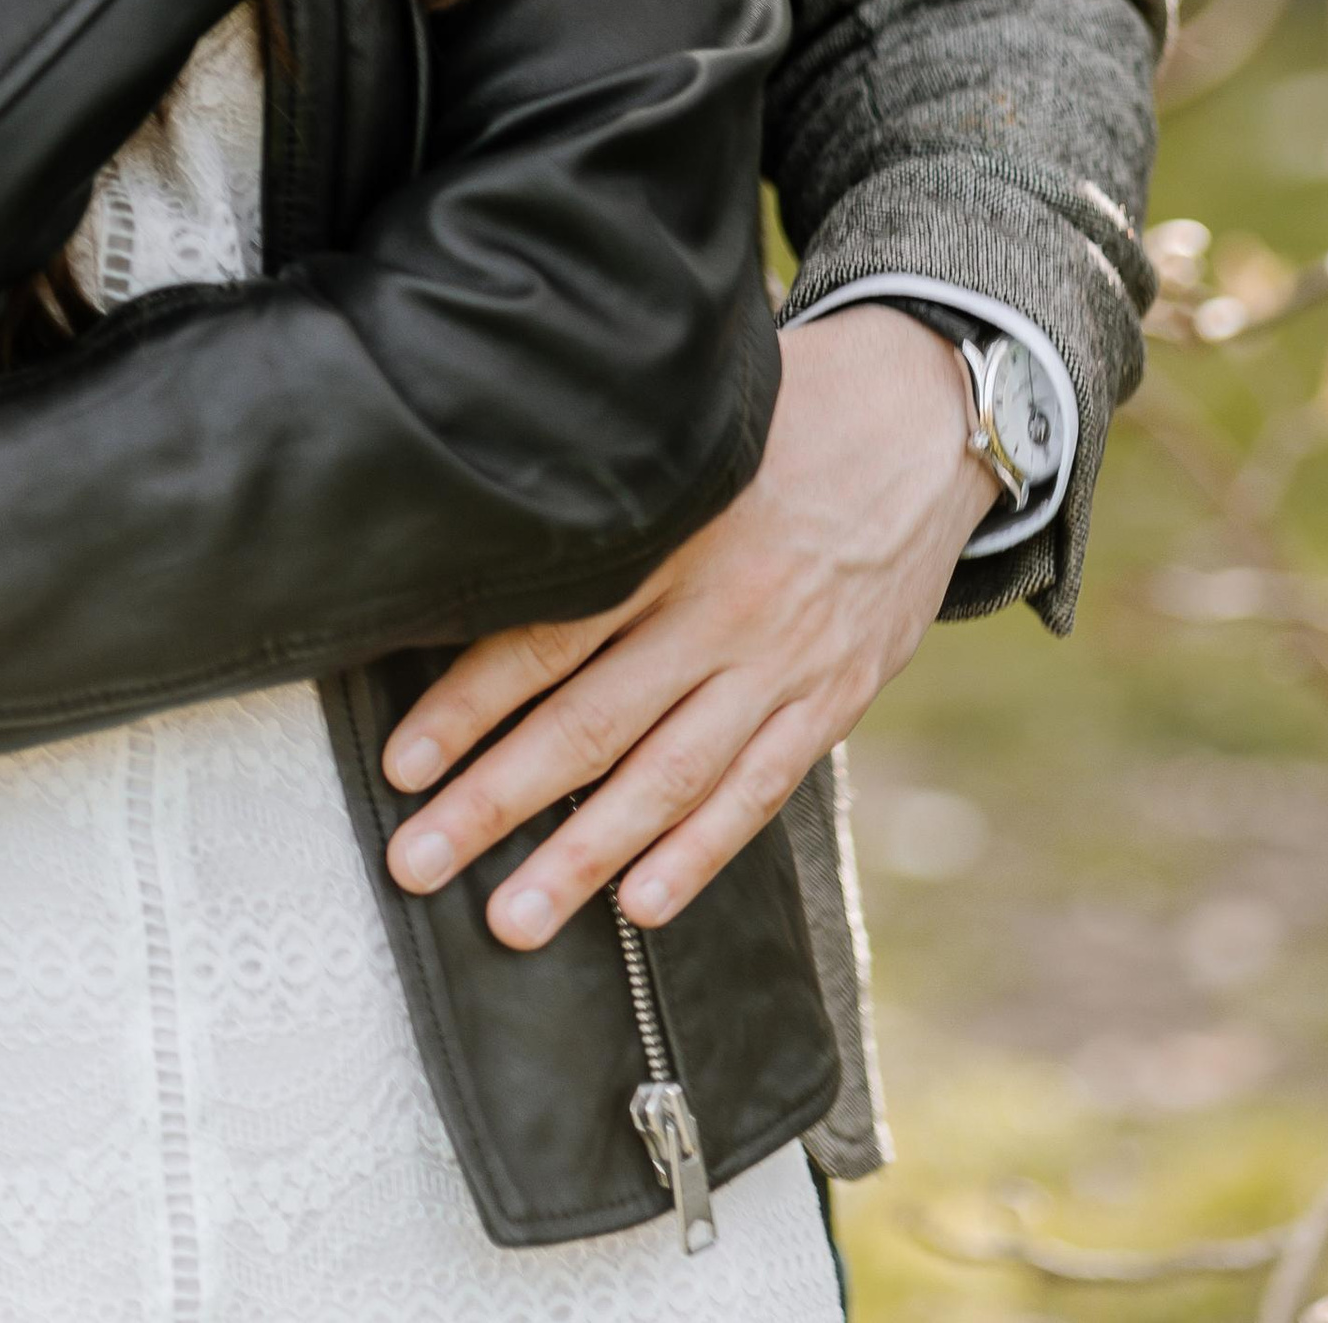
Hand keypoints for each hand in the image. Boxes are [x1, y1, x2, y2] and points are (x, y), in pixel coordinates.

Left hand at [377, 309, 997, 943]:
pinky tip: (641, 905)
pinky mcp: (833, 696)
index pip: (547, 637)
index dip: (467, 703)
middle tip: (418, 860)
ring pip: (667, 776)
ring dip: (584, 857)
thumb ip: (609, 490)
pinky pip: (759, 788)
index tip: (403, 761)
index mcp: (668, 536)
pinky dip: (700, 853)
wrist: (925, 414)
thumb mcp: (688, 429)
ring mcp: (780, 662)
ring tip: (512, 918)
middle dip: (496, 802)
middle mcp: (718, 609)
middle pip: (590, 723)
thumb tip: (496, 525)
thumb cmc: (785, 409)